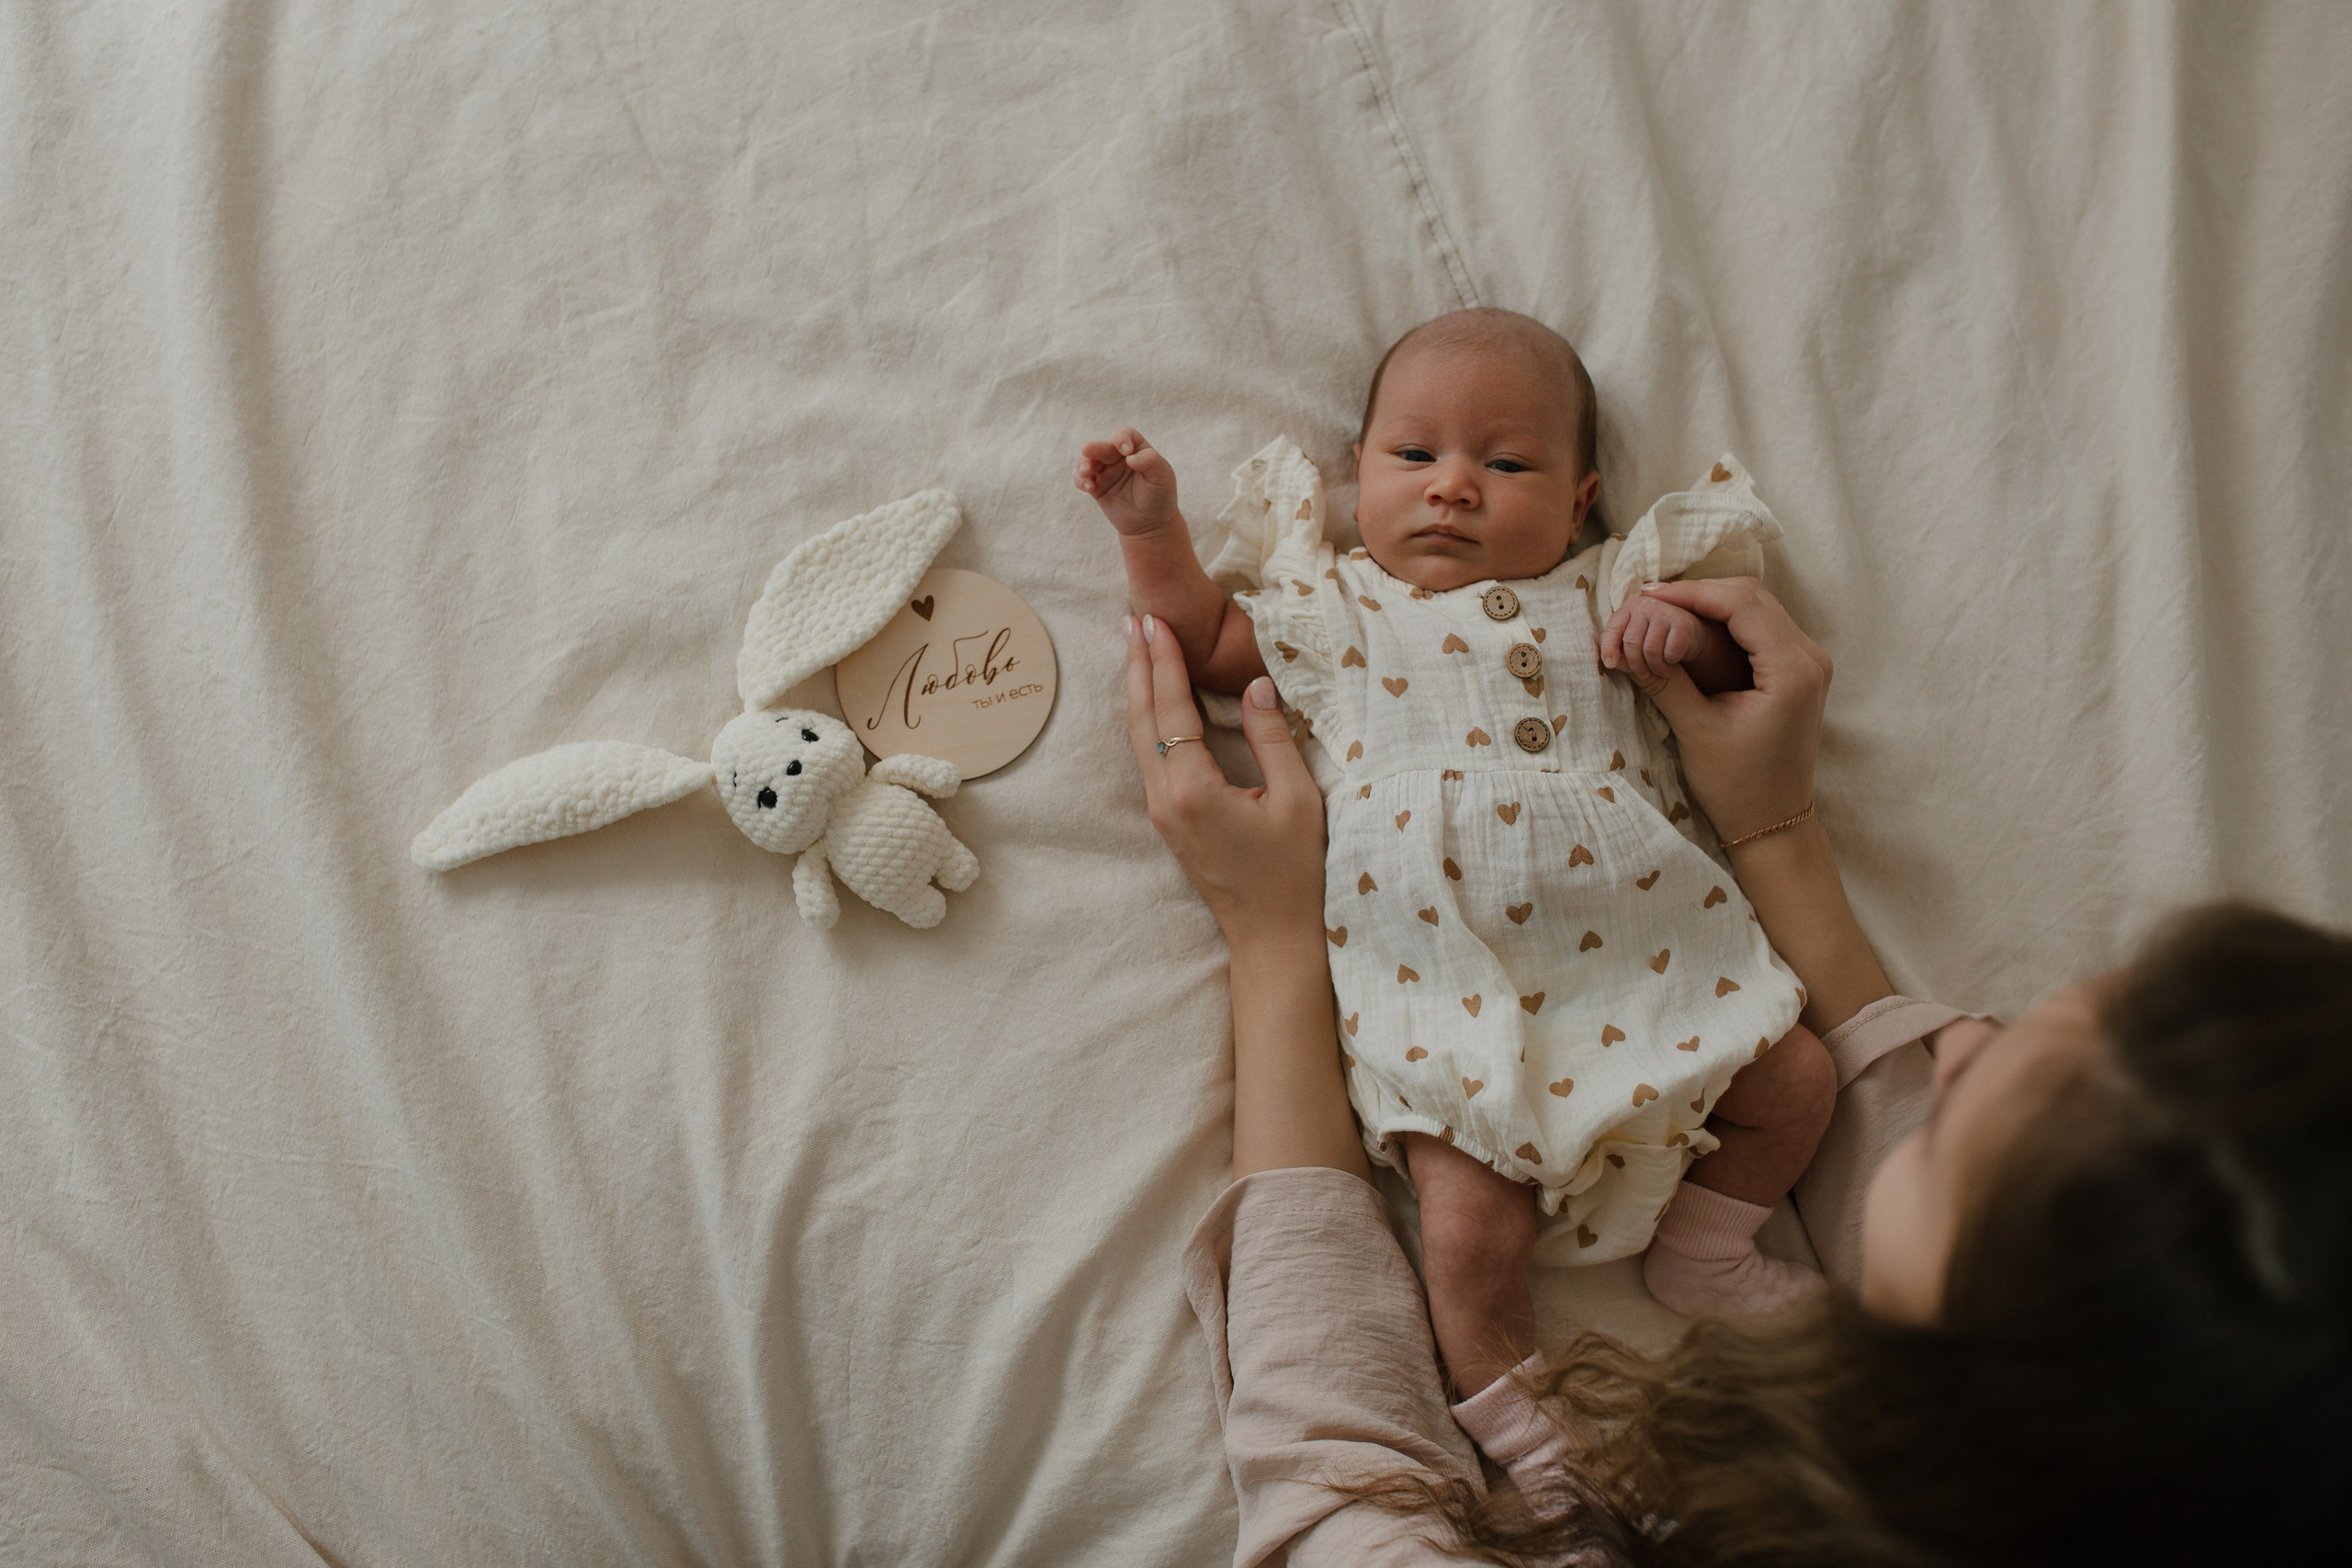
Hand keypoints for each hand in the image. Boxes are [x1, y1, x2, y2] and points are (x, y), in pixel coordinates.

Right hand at [1077, 428, 1179, 537]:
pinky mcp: (1097, 487)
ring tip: (1086, 473)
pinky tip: (1089, 488)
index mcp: (1137, 450)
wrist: (1151, 524)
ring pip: (1088, 460)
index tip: (1126, 452)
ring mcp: (1106, 472)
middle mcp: (1119, 458)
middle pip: (1103, 446)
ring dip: (1083, 464)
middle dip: (1094, 448)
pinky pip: (1082, 479)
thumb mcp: (1162, 477)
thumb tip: (1130, 457)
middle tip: (1087, 450)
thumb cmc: (1160, 496)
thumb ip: (1150, 461)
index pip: (1126, 435)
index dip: (1122, 438)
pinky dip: (1081, 481)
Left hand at [1124, 614, 1324, 948]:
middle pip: (1140, 718)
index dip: (1163, 662)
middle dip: (1137, 665)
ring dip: (1137, 689)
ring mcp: (1161, 812)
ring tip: (1135, 647)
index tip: (1154, 621)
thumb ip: (1272, 738)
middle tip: (1133, 617)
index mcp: (1194, 789)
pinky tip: (1152, 698)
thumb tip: (1258, 683)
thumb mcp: (1296, 800)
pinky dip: (1147, 717)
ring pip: (1138, 737)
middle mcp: (1166, 798)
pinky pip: (1149, 756)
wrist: (1271, 935)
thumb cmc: (1293, 872)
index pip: (1171, 709)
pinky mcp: (1168, 821)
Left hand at [1599, 593, 1707, 679]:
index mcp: (1629, 607)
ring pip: (1650, 650)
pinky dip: (1668, 664)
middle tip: (1643, 674)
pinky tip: (1671, 664)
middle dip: (1635, 665)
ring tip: (1659, 671)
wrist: (1690, 631)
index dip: (1608, 648)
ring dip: (1654, 668)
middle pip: (1631, 643)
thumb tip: (1609, 661)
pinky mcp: (1683, 625)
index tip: (1610, 664)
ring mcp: (1665, 613)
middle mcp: (1646, 606)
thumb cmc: (1655, 636)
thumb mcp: (1634, 637)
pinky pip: (1669, 653)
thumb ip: (1617, 645)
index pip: (1613, 628)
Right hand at [1608, 579, 1830, 841]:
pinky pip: (1761, 627)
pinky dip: (1725, 621)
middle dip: (1699, 592)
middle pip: (1752, 597)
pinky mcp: (1800, 672)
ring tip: (1664, 608)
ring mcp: (1809, 663)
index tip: (1646, 594)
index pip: (1740, 604)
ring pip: (1757, 607)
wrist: (1773, 823)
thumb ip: (1665, 681)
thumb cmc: (1738, 787)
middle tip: (1650, 598)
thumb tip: (1627, 645)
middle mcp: (1810, 658)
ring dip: (1711, 603)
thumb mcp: (1695, 731)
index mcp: (1792, 670)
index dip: (1691, 593)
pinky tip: (1691, 625)